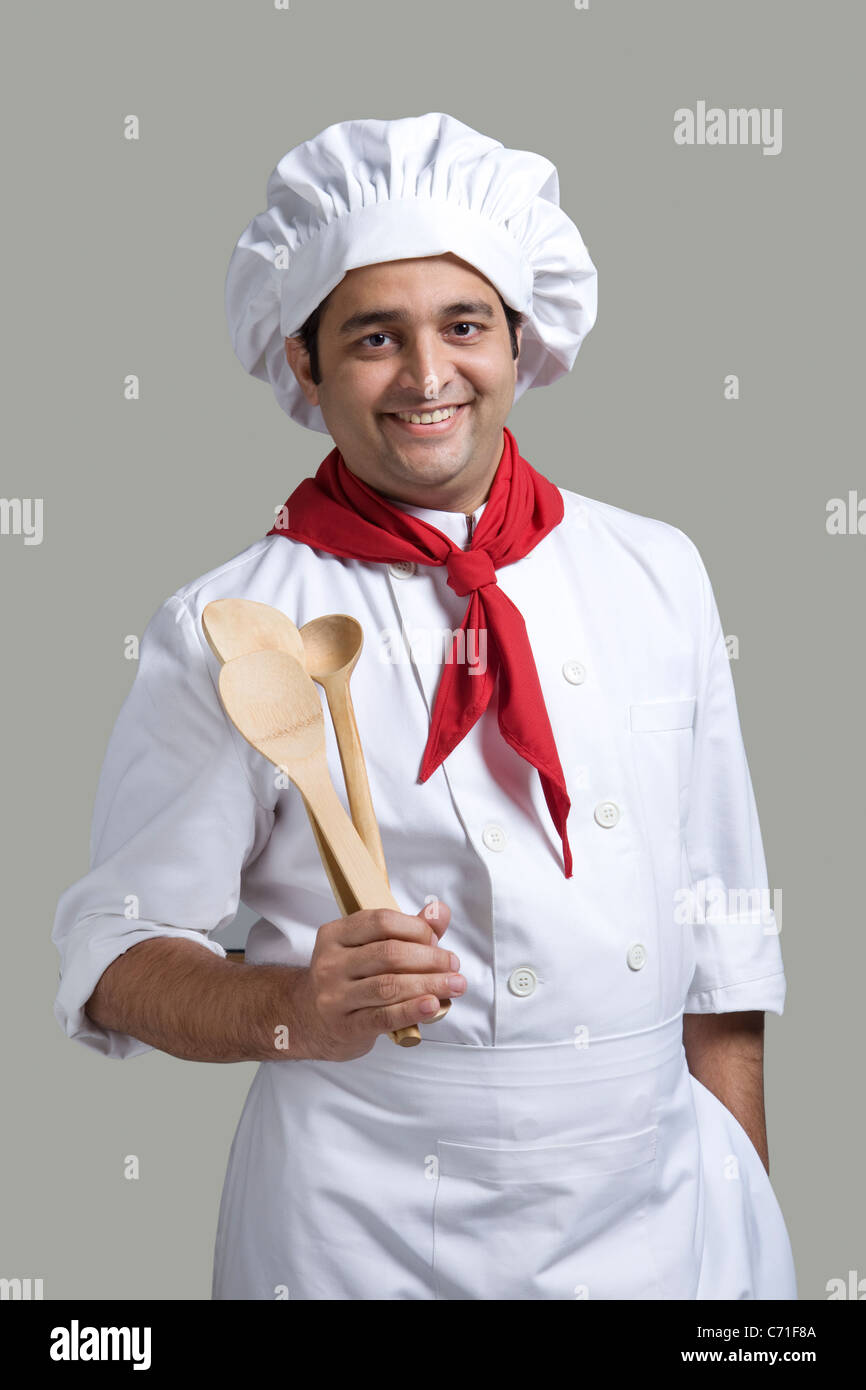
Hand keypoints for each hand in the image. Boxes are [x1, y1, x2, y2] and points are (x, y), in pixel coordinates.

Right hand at [292, 899, 464, 1060]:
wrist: (309, 1020)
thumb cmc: (349, 979)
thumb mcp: (368, 947)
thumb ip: (407, 928)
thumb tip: (439, 911)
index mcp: (336, 934)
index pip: (381, 922)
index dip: (416, 929)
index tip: (437, 940)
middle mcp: (331, 963)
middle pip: (389, 954)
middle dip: (430, 958)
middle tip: (453, 965)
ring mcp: (335, 996)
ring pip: (389, 986)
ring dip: (430, 984)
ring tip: (455, 985)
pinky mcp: (345, 1026)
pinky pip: (384, 1017)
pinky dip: (413, 1010)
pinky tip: (433, 1005)